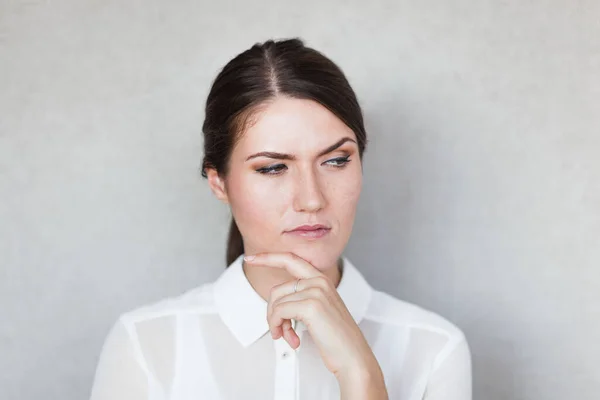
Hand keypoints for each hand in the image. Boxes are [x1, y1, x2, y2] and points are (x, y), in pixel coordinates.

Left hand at [243, 251, 379, 379]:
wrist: (353, 356)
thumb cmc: (336, 338)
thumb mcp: (320, 310)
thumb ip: (302, 298)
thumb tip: (276, 302)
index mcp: (322, 279)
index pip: (291, 259)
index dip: (269, 257)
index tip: (251, 258)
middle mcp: (319, 281)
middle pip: (277, 290)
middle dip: (272, 312)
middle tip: (279, 330)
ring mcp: (316, 291)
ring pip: (276, 303)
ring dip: (277, 324)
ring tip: (287, 337)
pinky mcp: (311, 306)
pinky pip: (279, 312)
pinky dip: (279, 327)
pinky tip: (292, 340)